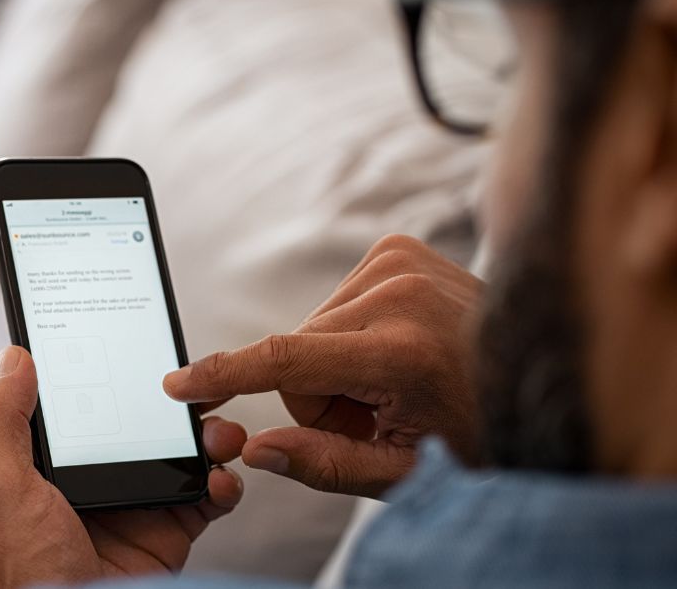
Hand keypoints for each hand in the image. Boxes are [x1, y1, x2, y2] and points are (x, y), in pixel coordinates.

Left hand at [0, 347, 245, 588]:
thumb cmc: (27, 575)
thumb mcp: (1, 489)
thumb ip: (3, 422)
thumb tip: (13, 357)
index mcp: (48, 468)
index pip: (81, 405)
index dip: (107, 374)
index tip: (133, 342)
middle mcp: (94, 483)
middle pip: (142, 423)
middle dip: (174, 401)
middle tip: (196, 386)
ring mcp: (135, 508)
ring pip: (181, 453)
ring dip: (208, 435)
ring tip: (218, 433)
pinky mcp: (169, 535)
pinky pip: (207, 498)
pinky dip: (224, 483)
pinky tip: (221, 478)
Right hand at [164, 235, 482, 498]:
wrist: (542, 374)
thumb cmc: (479, 432)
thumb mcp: (405, 472)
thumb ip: (324, 464)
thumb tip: (255, 451)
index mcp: (402, 353)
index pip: (286, 360)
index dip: (224, 375)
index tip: (177, 383)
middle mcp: (399, 293)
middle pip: (295, 354)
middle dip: (319, 394)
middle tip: (377, 413)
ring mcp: (401, 261)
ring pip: (311, 329)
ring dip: (336, 363)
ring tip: (394, 380)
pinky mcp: (399, 248)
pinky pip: (334, 301)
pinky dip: (351, 333)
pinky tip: (395, 347)